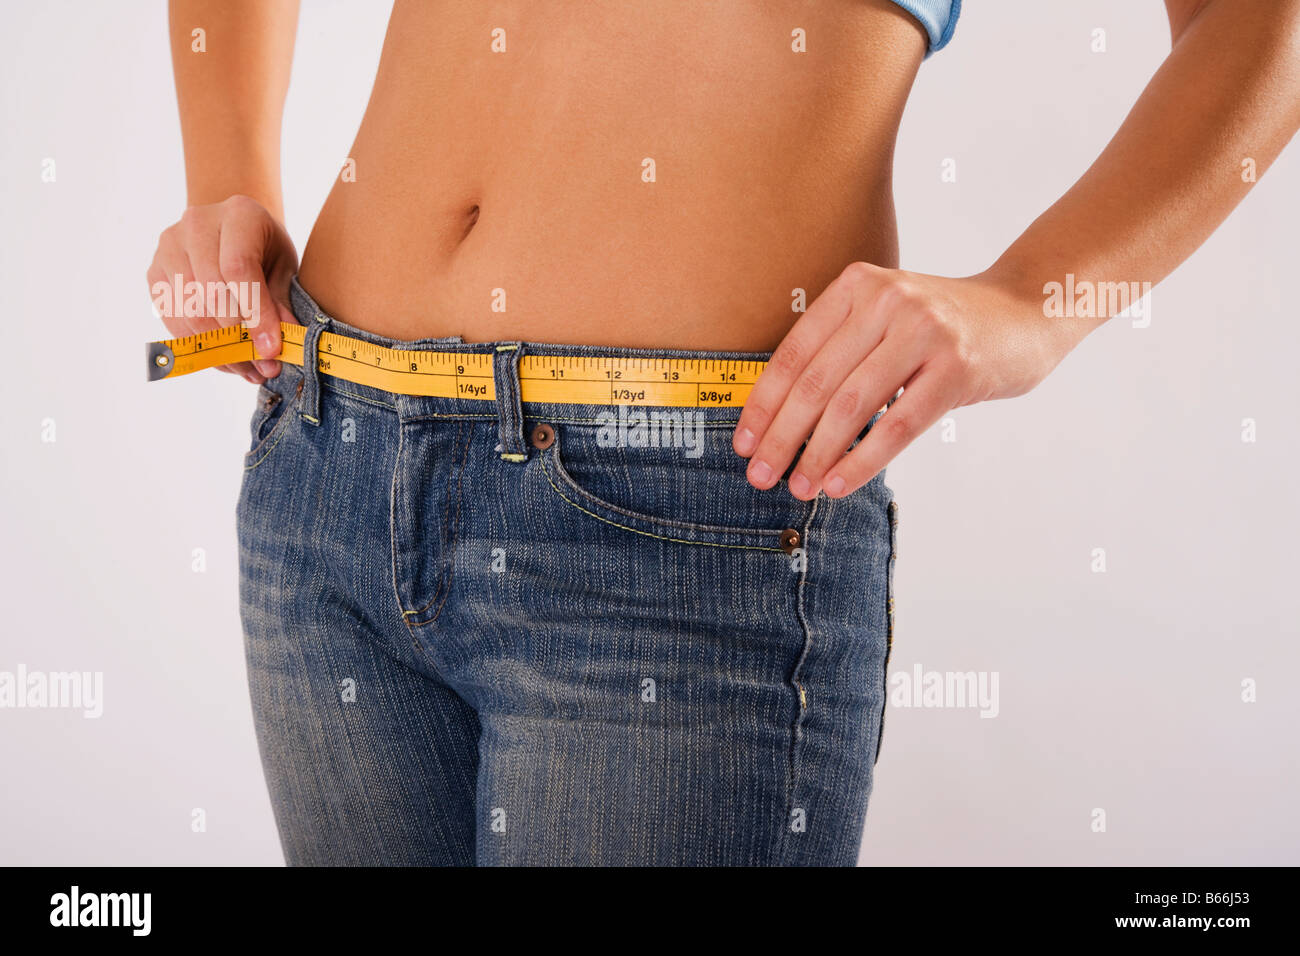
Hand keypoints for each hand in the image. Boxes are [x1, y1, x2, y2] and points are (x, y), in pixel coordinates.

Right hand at [146, 195, 298, 383]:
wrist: (232, 229)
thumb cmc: (264, 248)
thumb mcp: (284, 268)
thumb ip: (281, 302)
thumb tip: (278, 346)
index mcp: (238, 214)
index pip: (238, 269)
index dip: (254, 314)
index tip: (271, 349)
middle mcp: (196, 224)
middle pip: (210, 293)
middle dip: (239, 338)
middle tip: (263, 368)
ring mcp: (169, 247)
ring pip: (189, 311)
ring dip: (220, 350)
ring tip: (248, 369)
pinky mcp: (154, 272)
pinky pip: (173, 319)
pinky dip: (199, 346)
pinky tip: (224, 360)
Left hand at [733, 262, 1075, 498]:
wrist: (1026, 311)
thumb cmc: (943, 327)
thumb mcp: (886, 317)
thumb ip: (839, 350)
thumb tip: (779, 419)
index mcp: (857, 286)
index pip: (794, 353)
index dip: (764, 403)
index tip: (744, 443)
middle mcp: (887, 301)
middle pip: (816, 382)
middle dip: (781, 436)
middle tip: (760, 476)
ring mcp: (924, 332)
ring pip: (851, 406)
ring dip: (817, 454)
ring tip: (798, 486)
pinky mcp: (956, 369)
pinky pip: (897, 425)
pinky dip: (861, 460)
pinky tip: (838, 483)